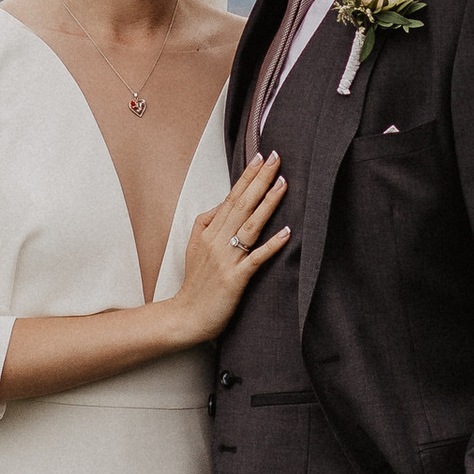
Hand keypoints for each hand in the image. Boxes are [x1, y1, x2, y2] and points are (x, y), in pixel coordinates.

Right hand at [172, 155, 290, 338]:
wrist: (186, 316)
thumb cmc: (195, 283)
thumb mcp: (194, 246)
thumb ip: (206, 222)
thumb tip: (223, 203)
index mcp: (208, 231)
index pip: (231, 198)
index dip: (246, 177)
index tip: (260, 157)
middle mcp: (217, 241)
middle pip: (242, 205)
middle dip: (260, 180)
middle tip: (276, 157)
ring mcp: (226, 259)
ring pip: (250, 225)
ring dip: (268, 203)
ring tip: (283, 183)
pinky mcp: (235, 278)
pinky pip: (256, 258)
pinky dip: (272, 244)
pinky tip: (287, 232)